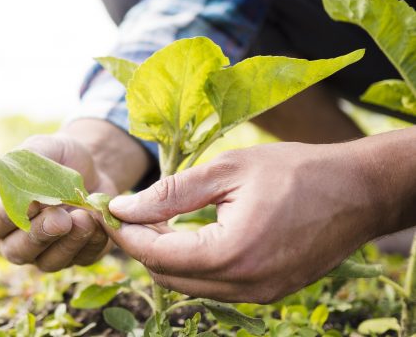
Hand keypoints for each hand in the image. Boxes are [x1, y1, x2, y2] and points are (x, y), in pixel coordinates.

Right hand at [0, 133, 116, 271]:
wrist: (91, 167)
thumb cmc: (56, 157)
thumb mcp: (41, 148)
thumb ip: (28, 166)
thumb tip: (29, 196)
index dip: (6, 217)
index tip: (29, 203)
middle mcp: (16, 238)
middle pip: (17, 251)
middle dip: (40, 234)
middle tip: (61, 218)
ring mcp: (45, 252)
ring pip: (49, 262)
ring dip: (68, 243)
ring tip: (84, 218)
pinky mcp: (77, 256)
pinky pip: (82, 259)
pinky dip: (92, 242)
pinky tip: (99, 221)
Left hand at [107, 141, 397, 302]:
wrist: (358, 191)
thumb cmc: (295, 171)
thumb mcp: (227, 171)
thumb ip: (170, 193)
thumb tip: (123, 207)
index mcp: (231, 253)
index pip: (156, 254)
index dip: (126, 233)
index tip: (108, 211)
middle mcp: (244, 285)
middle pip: (167, 276)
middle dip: (141, 246)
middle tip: (129, 213)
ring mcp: (258, 295)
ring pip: (188, 285)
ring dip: (166, 256)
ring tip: (157, 220)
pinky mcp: (268, 293)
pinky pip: (214, 286)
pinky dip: (193, 264)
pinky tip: (190, 234)